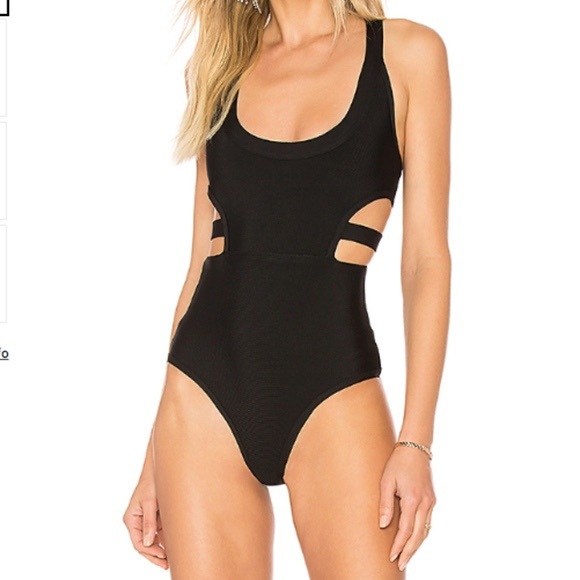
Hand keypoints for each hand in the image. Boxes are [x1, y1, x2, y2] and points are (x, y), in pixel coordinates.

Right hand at [123, 476, 167, 569]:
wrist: (159, 467)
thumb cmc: (151, 481)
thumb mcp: (150, 502)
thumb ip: (149, 522)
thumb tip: (149, 542)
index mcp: (131, 519)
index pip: (139, 543)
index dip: (150, 553)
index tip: (163, 557)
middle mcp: (137, 521)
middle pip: (145, 544)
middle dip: (155, 555)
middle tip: (167, 564)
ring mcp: (146, 519)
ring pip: (153, 539)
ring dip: (161, 547)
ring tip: (173, 556)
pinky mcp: (155, 515)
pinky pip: (159, 530)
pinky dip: (165, 538)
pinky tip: (174, 543)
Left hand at [378, 445, 435, 570]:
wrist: (415, 447)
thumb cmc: (397, 463)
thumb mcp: (386, 481)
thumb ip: (385, 504)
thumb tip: (382, 525)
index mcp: (412, 499)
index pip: (405, 530)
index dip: (399, 546)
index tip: (392, 557)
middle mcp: (425, 503)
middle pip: (418, 535)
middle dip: (409, 551)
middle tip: (400, 564)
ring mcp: (431, 502)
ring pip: (425, 530)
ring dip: (416, 545)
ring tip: (406, 556)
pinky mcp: (432, 500)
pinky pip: (428, 522)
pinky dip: (421, 534)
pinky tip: (414, 540)